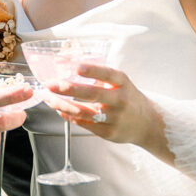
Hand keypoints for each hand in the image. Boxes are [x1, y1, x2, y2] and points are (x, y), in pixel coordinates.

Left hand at [44, 63, 170, 159]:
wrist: (147, 124)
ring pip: (83, 112)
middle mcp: (120, 100)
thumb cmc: (128, 98)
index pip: (108, 74)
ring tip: (48, 97)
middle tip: (50, 85)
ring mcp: (114, 118)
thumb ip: (100, 75)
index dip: (93, 70)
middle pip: (93, 94)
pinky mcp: (108, 133)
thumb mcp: (121, 83)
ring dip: (61, 104)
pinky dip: (69, 116)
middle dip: (68, 89)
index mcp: (123, 83)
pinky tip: (59, 109)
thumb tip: (70, 62)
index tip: (77, 67)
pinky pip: (84, 124)